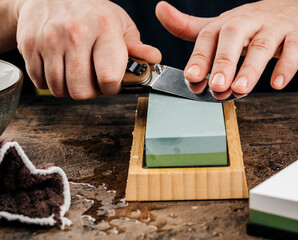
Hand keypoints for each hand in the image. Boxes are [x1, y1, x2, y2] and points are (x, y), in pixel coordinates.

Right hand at [16, 0, 160, 99]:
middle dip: (91, 91)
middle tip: (92, 78)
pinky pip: (41, 83)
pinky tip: (60, 67)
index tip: (111, 82)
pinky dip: (51, 82)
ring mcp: (49, 40)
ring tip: (77, 71)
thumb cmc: (91, 12)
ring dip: (70, 88)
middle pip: (81, 91)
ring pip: (60, 90)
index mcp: (104, 28)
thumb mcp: (120, 24)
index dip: (112, 88)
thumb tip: (153, 59)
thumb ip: (136, 47)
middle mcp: (75, 33)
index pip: (109, 78)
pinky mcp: (29, 46)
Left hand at [156, 0, 297, 98]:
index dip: (199, 58)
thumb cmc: (254, 25)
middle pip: (234, 36)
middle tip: (216, 86)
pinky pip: (294, 49)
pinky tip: (277, 83)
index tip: (191, 78)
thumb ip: (192, 27)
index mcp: (228, 22)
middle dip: (223, 62)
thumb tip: (160, 10)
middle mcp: (249, 21)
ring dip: (251, 68)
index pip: (209, 37)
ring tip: (240, 88)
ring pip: (263, 45)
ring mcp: (275, 27)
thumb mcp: (222, 26)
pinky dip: (286, 66)